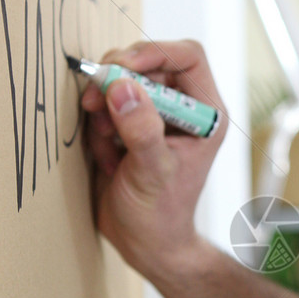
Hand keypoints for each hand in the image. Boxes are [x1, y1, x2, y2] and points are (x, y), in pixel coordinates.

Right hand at [82, 40, 227, 277]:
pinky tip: (108, 159)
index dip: (154, 52)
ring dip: (104, 108)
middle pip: (148, 61)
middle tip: (93, 99)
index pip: (187, 56)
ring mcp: (154, 115)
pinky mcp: (129, 125)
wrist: (145, 244)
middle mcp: (183, 108)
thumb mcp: (152, 172)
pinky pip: (106, 104)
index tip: (122, 67)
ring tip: (106, 144)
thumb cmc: (161, 215)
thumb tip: (122, 87)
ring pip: (122, 81)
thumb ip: (141, 130)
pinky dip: (98, 126)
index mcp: (205, 113)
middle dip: (117, 79)